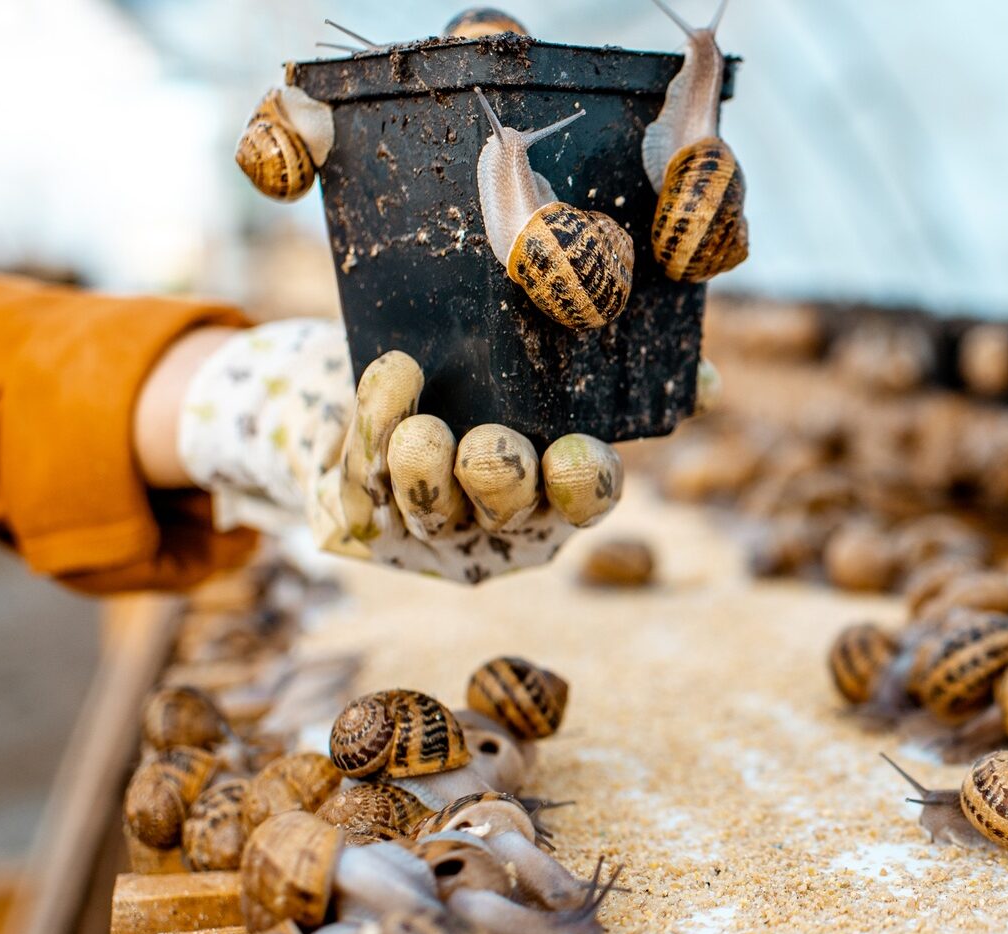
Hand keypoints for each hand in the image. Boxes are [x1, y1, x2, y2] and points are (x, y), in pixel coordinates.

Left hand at [180, 319, 622, 582]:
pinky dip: (377, 424)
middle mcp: (500, 518)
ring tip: (422, 430)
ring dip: (428, 472)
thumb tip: (649, 334)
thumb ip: (573, 349)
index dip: (586, 484)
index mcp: (557, 485)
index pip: (587, 499)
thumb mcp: (522, 357)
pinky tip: (393, 374)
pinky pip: (368, 481)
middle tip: (486, 444)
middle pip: (508, 513)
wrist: (358, 390)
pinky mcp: (365, 517)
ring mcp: (432, 525)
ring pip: (434, 513)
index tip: (573, 450)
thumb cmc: (465, 370)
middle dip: (500, 480)